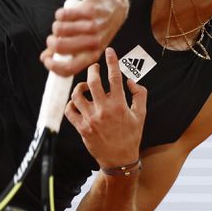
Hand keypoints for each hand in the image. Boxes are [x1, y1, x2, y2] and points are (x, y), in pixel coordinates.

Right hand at [41, 0, 127, 76]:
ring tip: (62, 25)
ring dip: (56, 27)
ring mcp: (93, 26)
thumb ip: (66, 53)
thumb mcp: (86, 45)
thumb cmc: (97, 28)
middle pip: (60, 47)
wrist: (115, 6)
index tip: (46, 60)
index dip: (53, 66)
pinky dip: (60, 14)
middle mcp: (95, 42)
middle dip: (51, 42)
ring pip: (60, 29)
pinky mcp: (89, 10)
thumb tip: (45, 58)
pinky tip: (65, 15)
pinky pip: (63, 15)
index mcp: (93, 55)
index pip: (69, 69)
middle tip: (53, 39)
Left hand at [65, 47, 146, 167]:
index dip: (112, 61)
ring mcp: (91, 119)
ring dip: (80, 87)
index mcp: (119, 105)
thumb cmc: (131, 136)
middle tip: (94, 68)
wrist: (119, 159)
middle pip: (93, 82)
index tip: (109, 51)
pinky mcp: (82, 128)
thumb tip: (130, 81)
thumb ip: (139, 94)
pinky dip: (71, 103)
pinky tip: (77, 102)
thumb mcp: (141, 114)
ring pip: (78, 95)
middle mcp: (104, 110)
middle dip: (92, 70)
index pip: (115, 77)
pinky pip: (70, 111)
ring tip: (84, 87)